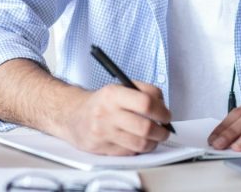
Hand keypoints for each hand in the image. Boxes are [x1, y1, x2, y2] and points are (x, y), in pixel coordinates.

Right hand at [54, 80, 172, 155]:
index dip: (162, 111)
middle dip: (162, 131)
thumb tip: (163, 106)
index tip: (166, 115)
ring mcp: (103, 132)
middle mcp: (106, 113)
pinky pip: (129, 152)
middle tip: (165, 130)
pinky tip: (137, 141)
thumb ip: (144, 91)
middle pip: (145, 127)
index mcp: (113, 94)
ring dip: (153, 143)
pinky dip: (138, 149)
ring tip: (155, 137)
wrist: (73, 116)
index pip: (145, 103)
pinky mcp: (101, 148)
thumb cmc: (103, 102)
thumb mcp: (120, 87)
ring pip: (139, 144)